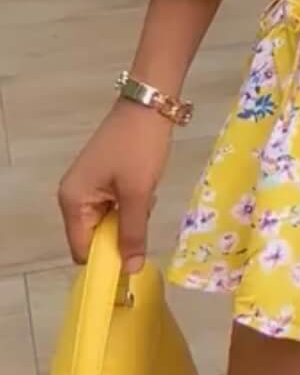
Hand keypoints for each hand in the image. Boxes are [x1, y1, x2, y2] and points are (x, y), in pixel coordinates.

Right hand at [58, 101, 172, 273]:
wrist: (150, 103)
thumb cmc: (139, 147)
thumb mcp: (138, 193)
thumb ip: (133, 234)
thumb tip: (130, 271)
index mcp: (73, 200)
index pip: (83, 249)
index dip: (106, 260)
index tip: (132, 261)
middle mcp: (74, 195)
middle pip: (95, 236)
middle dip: (121, 233)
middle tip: (143, 216)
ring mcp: (88, 184)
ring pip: (108, 221)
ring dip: (129, 217)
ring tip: (145, 197)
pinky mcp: (103, 176)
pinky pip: (114, 204)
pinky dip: (131, 203)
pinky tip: (146, 187)